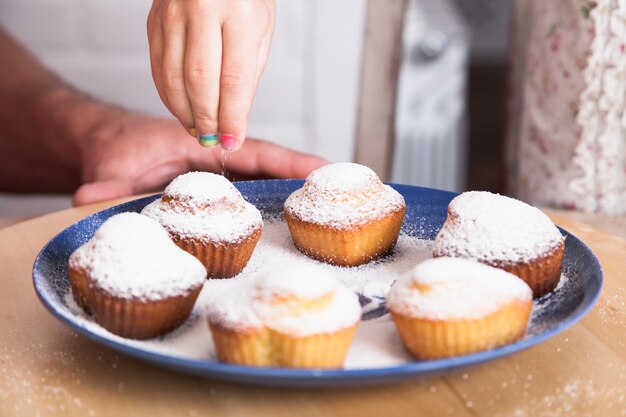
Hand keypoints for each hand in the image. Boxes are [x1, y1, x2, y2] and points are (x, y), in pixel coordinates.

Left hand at [72, 112, 326, 205]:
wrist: (105, 148)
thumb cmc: (117, 146)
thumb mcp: (112, 164)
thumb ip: (106, 182)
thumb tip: (89, 198)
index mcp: (206, 148)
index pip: (258, 153)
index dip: (293, 162)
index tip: (326, 171)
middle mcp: (218, 164)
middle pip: (271, 172)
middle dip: (305, 184)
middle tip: (342, 201)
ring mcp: (217, 183)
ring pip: (261, 189)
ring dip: (291, 201)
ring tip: (328, 219)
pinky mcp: (210, 200)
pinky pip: (244, 206)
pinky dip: (266, 214)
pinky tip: (283, 231)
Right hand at [147, 0, 274, 150]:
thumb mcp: (261, 30)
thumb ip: (248, 73)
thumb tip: (233, 116)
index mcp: (239, 12)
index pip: (234, 79)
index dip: (232, 117)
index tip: (233, 141)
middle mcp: (202, 9)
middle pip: (199, 80)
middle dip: (207, 119)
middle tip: (214, 140)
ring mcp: (172, 14)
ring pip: (172, 77)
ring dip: (185, 112)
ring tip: (199, 129)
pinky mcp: (154, 20)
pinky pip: (157, 67)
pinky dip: (168, 95)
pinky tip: (182, 108)